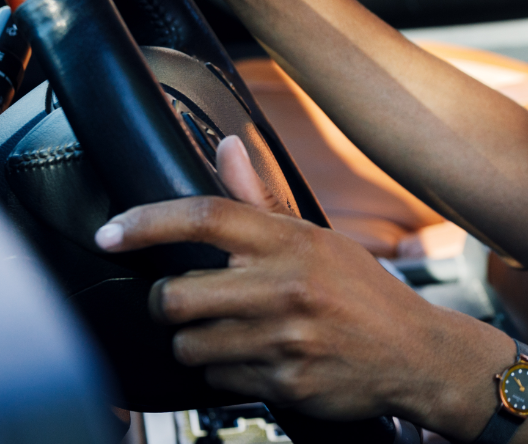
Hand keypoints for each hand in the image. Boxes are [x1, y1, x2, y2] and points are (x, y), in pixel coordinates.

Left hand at [93, 137, 497, 428]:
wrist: (415, 353)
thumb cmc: (362, 293)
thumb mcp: (318, 239)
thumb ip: (263, 198)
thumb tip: (227, 146)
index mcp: (292, 241)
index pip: (206, 217)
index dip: (148, 222)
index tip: (112, 233)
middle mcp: (286, 286)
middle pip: (177, 296)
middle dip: (169, 303)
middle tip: (187, 301)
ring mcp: (285, 338)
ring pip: (189, 345)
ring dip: (197, 343)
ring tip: (230, 333)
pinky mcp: (286, 382)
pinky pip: (219, 380)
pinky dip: (227, 373)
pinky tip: (257, 358)